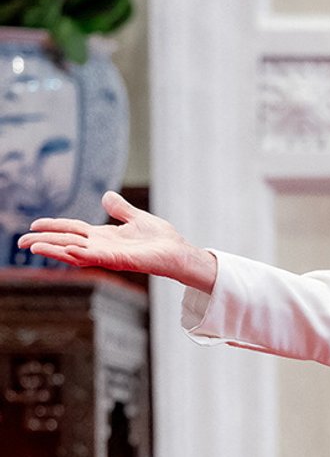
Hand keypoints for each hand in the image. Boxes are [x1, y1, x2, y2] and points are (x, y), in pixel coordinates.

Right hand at [17, 191, 217, 291]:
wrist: (182, 253)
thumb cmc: (163, 240)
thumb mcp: (137, 218)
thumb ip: (120, 209)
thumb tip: (106, 196)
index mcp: (104, 236)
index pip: (72, 230)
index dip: (53, 227)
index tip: (33, 226)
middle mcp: (103, 247)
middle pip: (67, 242)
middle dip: (44, 242)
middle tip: (21, 243)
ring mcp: (111, 255)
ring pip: (76, 252)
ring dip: (55, 250)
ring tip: (34, 247)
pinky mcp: (123, 260)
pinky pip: (98, 257)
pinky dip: (81, 254)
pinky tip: (66, 250)